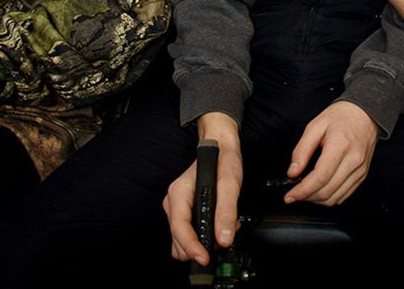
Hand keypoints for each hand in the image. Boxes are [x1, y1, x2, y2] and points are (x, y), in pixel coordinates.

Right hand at [162, 112, 240, 264]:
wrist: (220, 145)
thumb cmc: (222, 159)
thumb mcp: (230, 182)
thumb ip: (227, 211)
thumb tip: (224, 238)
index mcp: (179, 193)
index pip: (179, 228)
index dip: (192, 247)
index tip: (204, 258)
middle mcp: (173, 201)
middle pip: (178, 239)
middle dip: (200, 244)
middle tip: (223, 237)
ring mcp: (176, 208)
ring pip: (182, 240)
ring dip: (202, 241)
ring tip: (222, 228)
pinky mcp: (183, 212)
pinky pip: (188, 233)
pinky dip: (202, 236)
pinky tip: (217, 226)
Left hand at [284, 101, 378, 205]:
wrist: (365, 114)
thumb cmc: (342, 117)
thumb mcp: (315, 126)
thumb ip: (302, 150)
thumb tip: (293, 172)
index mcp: (340, 146)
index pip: (320, 177)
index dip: (302, 191)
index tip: (290, 196)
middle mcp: (353, 160)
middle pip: (327, 191)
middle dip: (306, 197)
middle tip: (294, 194)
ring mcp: (360, 170)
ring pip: (335, 198)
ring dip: (317, 200)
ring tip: (305, 193)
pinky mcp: (362, 175)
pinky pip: (344, 195)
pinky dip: (329, 198)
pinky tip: (319, 191)